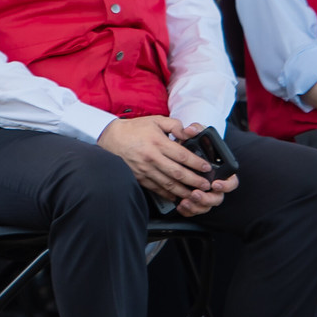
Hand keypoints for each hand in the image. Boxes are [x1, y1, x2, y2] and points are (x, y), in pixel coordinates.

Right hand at [98, 115, 217, 202]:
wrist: (109, 137)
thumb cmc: (134, 129)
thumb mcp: (155, 120)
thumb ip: (174, 125)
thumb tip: (190, 133)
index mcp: (157, 142)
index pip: (182, 155)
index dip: (197, 163)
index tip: (207, 168)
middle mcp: (152, 157)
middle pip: (178, 172)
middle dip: (195, 180)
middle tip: (206, 185)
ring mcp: (144, 169)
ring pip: (168, 183)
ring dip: (184, 191)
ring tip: (196, 194)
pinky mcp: (138, 177)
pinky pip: (156, 188)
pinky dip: (168, 194)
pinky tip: (177, 196)